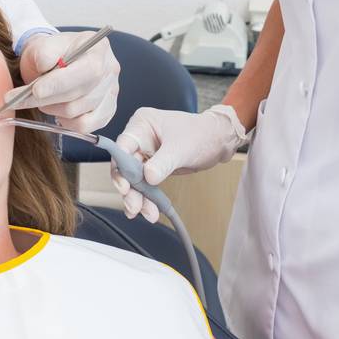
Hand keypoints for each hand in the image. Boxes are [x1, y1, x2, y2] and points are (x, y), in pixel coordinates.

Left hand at [10, 30, 120, 133]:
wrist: (54, 61)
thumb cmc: (50, 53)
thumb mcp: (43, 44)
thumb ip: (44, 51)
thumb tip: (45, 66)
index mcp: (99, 48)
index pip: (87, 71)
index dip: (60, 84)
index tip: (35, 90)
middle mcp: (110, 71)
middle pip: (80, 96)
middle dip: (47, 99)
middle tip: (20, 98)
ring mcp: (110, 93)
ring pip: (78, 113)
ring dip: (53, 109)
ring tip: (42, 98)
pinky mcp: (106, 111)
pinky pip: (85, 126)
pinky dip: (66, 122)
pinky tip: (57, 110)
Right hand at [110, 105, 246, 222]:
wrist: (217, 141)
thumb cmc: (201, 134)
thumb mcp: (181, 148)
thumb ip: (163, 163)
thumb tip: (148, 177)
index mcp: (141, 124)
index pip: (123, 146)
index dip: (121, 167)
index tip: (125, 186)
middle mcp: (139, 138)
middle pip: (125, 166)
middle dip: (130, 188)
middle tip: (134, 206)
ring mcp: (145, 154)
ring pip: (133, 179)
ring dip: (138, 197)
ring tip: (147, 213)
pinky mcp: (153, 167)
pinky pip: (145, 184)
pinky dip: (146, 198)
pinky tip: (147, 211)